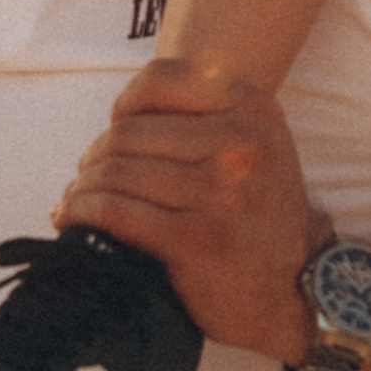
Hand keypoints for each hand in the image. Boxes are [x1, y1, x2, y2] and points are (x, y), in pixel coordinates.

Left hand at [57, 61, 326, 364]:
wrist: (297, 289)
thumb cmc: (260, 214)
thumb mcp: (256, 145)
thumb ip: (205, 114)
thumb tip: (119, 114)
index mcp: (254, 110)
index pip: (160, 81)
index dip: (123, 106)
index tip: (114, 135)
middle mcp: (241, 145)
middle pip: (129, 132)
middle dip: (95, 157)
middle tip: (85, 178)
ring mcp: (219, 192)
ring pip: (116, 171)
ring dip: (82, 188)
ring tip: (76, 201)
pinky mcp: (195, 238)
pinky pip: (115, 212)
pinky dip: (83, 214)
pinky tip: (73, 221)